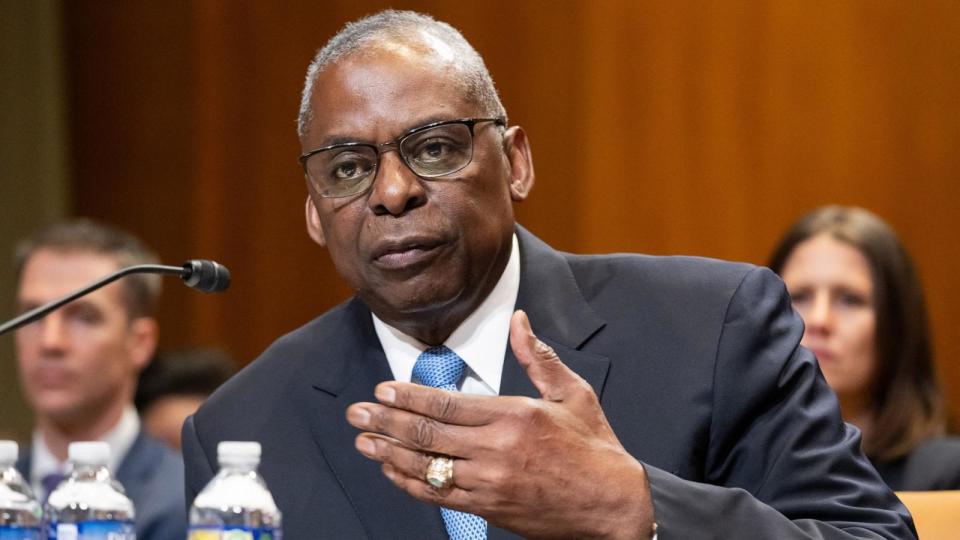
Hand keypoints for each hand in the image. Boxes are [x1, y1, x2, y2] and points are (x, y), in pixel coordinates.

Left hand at [346, 310, 655, 538]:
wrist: (614, 506)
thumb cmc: (594, 446)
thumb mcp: (572, 394)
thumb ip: (537, 356)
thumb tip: (518, 318)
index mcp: (515, 415)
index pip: (447, 404)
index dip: (408, 398)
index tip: (381, 391)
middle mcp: (497, 449)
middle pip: (427, 434)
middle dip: (385, 422)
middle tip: (355, 414)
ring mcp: (490, 483)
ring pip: (427, 466)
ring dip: (389, 453)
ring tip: (362, 442)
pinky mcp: (489, 508)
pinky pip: (439, 496)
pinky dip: (411, 483)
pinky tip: (392, 471)